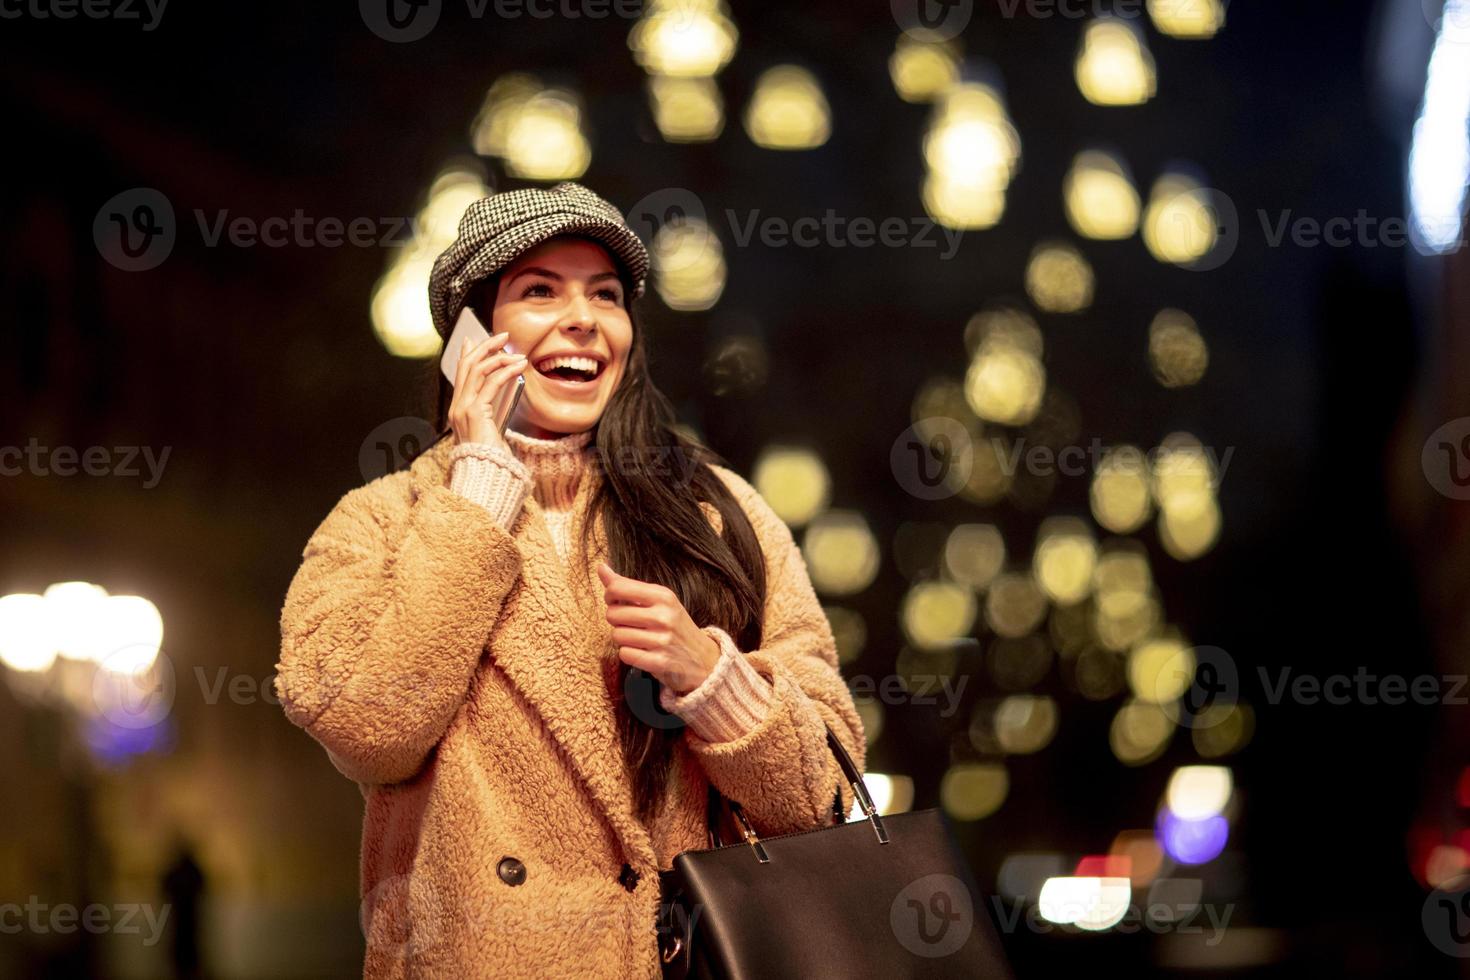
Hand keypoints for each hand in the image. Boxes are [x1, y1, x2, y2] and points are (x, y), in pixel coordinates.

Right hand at [448, 332, 527, 449]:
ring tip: (517, 352)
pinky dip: (506, 370)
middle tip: (503, 336)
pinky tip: (518, 365)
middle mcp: (457, 406)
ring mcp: (463, 408)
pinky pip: (491, 382)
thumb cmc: (491, 457)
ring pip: (478, 369)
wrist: (485, 474)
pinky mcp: (475, 412)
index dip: (468, 354)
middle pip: (468, 365)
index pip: (460, 374)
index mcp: (458, 410)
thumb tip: (506, 395)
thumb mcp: (492, 430)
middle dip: (485, 346)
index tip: (476, 339)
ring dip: (499, 355)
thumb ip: (493, 412)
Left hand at [597, 562, 721, 695]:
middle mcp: (663, 616)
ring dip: (623, 639)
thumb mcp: (658, 600)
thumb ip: (627, 585)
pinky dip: (629, 654)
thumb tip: (601, 567)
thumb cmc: (674, 625)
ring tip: (638, 638)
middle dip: (617, 620)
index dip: (609, 596)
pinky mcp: (659, 662)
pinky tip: (642, 651)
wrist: (704, 657)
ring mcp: (662, 640)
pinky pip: (625, 654)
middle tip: (631, 623)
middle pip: (613, 614)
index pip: (618, 588)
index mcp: (663, 596)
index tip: (616, 601)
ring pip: (617, 636)